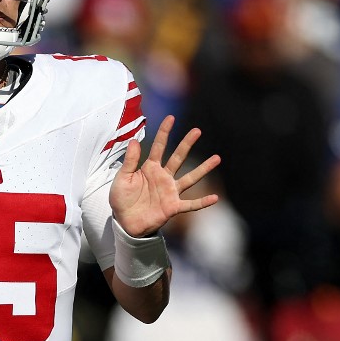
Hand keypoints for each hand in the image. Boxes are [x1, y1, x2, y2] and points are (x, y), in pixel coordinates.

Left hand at [109, 115, 220, 236]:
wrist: (124, 222)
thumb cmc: (122, 199)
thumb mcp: (122, 178)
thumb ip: (129, 161)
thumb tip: (134, 140)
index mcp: (150, 168)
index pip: (159, 146)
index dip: (165, 132)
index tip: (172, 118)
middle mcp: (163, 177)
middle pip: (178, 157)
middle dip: (187, 144)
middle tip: (197, 131)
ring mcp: (170, 191)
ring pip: (190, 178)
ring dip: (203, 168)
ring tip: (217, 158)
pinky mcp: (173, 207)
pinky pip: (190, 204)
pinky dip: (202, 202)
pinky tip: (215, 197)